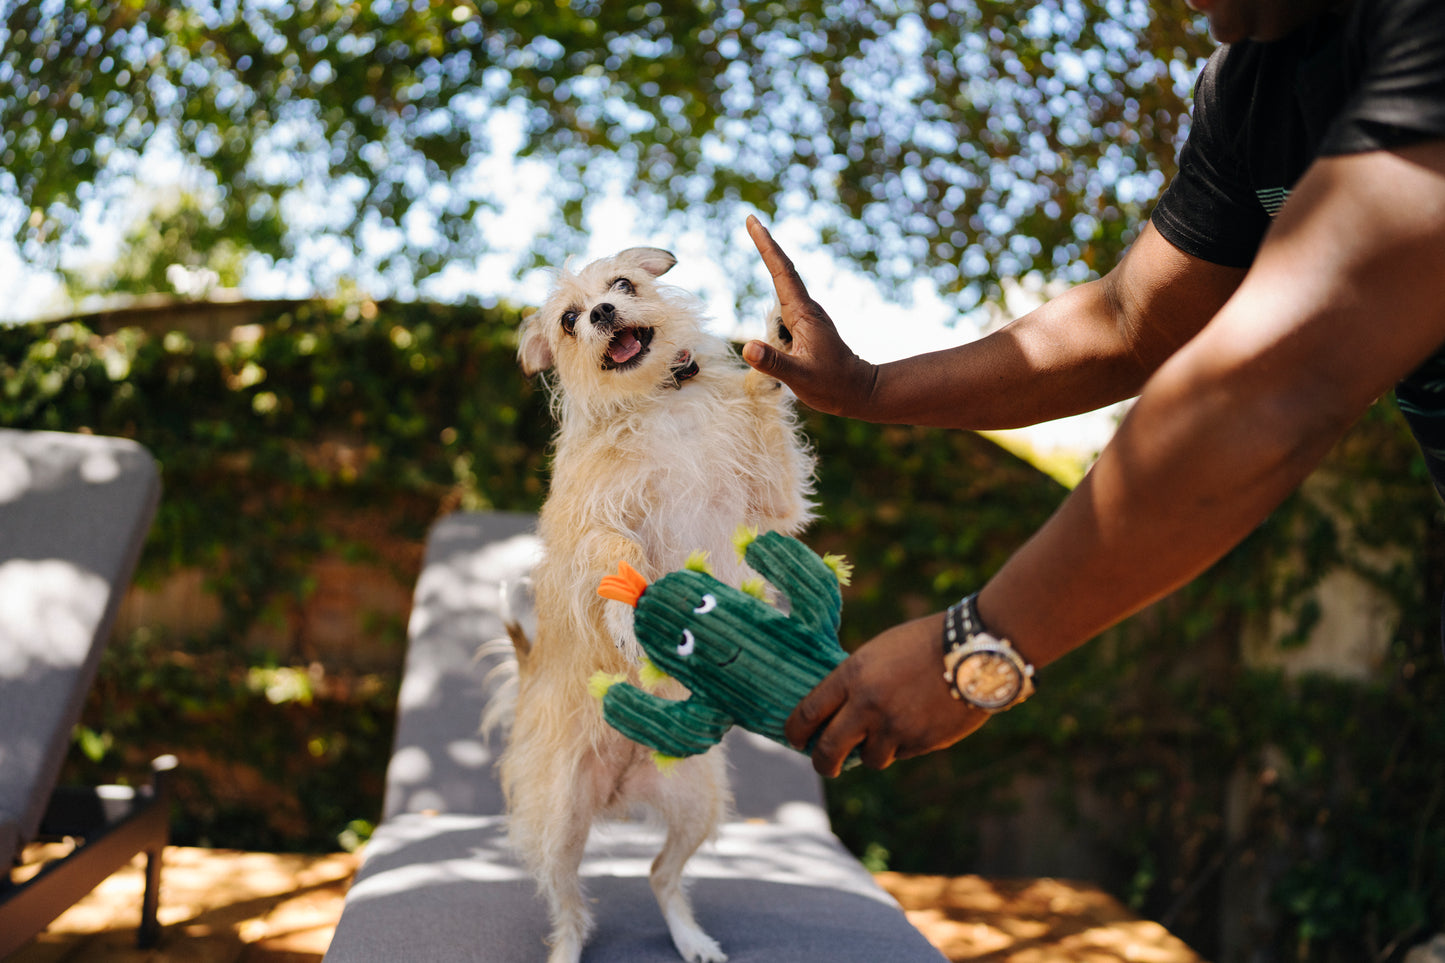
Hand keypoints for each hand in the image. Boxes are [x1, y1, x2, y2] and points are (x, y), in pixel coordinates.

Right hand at [744, 215, 878, 416]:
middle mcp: (805, 311)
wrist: (860, 392)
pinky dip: (774, 296)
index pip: (781, 273)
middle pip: (782, 272)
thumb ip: (774, 363)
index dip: (766, 246)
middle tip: (751, 220)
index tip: (753, 222)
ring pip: (782, 292)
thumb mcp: (801, 378)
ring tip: (757, 240)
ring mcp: (807, 318)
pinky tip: (770, 307)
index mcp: (803, 314)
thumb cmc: (833, 386)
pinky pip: (784, 307)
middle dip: (767, 246)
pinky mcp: (806, 328)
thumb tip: (747, 348)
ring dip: (770, 266)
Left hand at [784, 613, 990, 776]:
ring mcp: (895, 727)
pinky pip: (902, 754)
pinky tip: (916, 722)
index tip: (796, 740)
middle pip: (829, 751)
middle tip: (826, 765)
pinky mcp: (921, 742)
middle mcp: (868, 705)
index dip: (796, 732)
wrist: (974, 650)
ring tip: (888, 730)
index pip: (808, 713)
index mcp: (852, 675)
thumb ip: (855, 683)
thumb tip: (835, 716)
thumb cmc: (923, 643)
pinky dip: (903, 745)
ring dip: (873, 751)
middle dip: (823, 763)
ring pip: (870, 759)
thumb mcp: (878, 652)